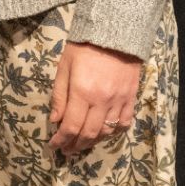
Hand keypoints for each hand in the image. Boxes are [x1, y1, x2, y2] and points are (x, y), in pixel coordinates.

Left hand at [49, 40, 141, 154]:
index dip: (61, 139)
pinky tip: (104, 134)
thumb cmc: (83, 47)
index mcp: (82, 92)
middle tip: (66, 150)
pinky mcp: (131, 99)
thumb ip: (59, 95)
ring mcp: (119, 102)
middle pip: (88, 133)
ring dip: (92, 142)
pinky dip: (113, 133)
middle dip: (75, 145)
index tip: (53, 145)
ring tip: (81, 144)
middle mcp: (102, 101)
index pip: (71, 125)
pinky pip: (124, 123)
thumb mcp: (64, 67)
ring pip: (106, 132)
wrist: (114, 35)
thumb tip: (55, 120)